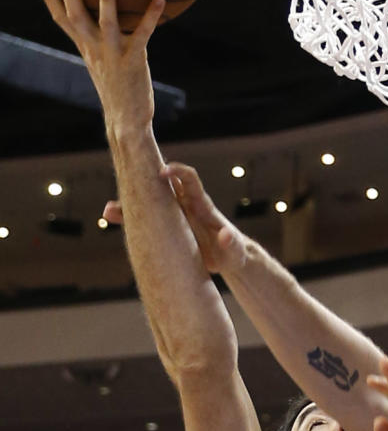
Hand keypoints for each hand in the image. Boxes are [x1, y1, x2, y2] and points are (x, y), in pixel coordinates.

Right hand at [35, 0, 164, 130]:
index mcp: (86, 48)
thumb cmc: (118, 90)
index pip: (63, 21)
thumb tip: (107, 25)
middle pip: (77, 17)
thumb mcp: (104, 64)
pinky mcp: (133, 61)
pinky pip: (142, 34)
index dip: (50, 0)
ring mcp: (114, 54)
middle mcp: (96, 49)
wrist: (126, 120)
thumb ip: (102, 44)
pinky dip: (151, 16)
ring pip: (107, 22)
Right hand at [100, 162, 246, 275]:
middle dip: (144, 180)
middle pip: (162, 185)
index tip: (162, 171)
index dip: (176, 171)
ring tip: (109, 211)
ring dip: (129, 203)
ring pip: (149, 201)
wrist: (228, 259)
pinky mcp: (168, 226)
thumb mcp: (234, 250)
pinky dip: (129, 217)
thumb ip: (232, 242)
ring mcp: (175, 214)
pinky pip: (145, 217)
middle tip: (123, 180)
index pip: (189, 179)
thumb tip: (226, 235)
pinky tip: (111, 217)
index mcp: (201, 205)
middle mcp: (185, 204)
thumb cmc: (234, 253)